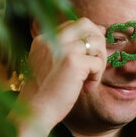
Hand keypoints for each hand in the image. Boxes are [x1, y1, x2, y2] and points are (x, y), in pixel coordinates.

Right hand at [8, 18, 106, 136]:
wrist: (35, 113)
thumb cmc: (45, 95)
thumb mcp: (50, 66)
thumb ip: (64, 52)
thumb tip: (95, 38)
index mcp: (42, 39)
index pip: (74, 24)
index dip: (88, 37)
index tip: (90, 56)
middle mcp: (50, 39)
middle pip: (87, 24)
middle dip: (98, 42)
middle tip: (96, 65)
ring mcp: (62, 48)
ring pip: (96, 41)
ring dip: (100, 61)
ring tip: (90, 80)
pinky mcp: (73, 61)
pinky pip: (98, 62)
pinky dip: (97, 77)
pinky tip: (87, 89)